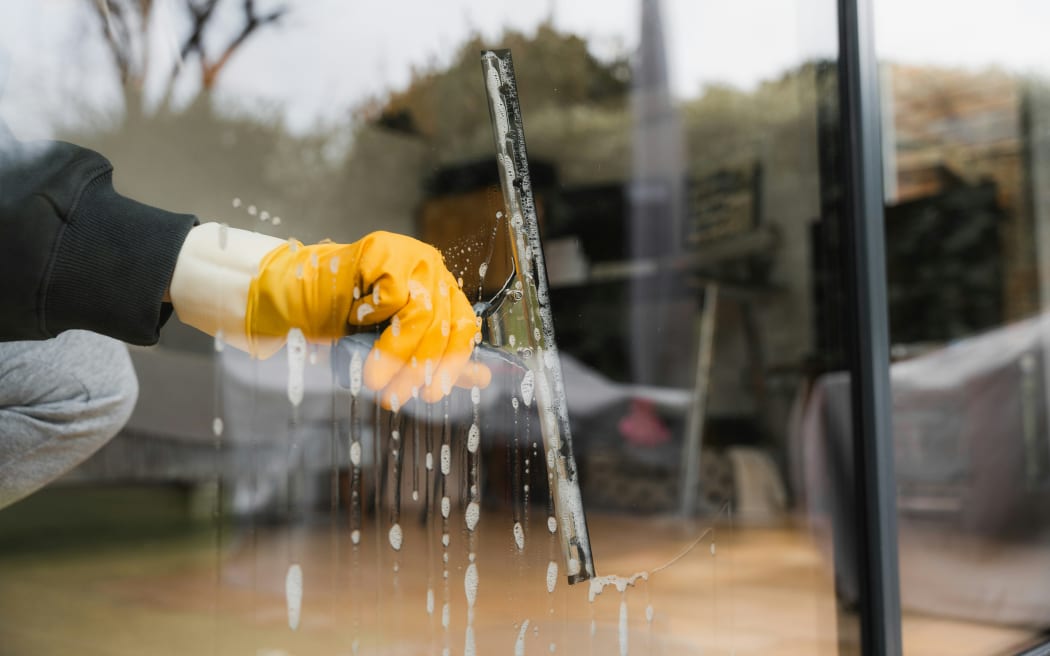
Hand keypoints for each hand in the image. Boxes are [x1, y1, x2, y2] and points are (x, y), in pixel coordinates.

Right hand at [247, 231, 489, 407]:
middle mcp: (432, 269)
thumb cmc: (346, 322)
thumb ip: (437, 359)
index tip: (432, 393)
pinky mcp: (384, 249)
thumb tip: (482, 380)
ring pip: (420, 314)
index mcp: (442, 290)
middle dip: (418, 367)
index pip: (464, 326)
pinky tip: (356, 321)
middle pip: (442, 324)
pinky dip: (373, 317)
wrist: (298, 296)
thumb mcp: (394, 347)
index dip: (452, 363)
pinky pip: (391, 296)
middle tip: (394, 397)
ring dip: (397, 354)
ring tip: (375, 378)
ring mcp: (410, 255)